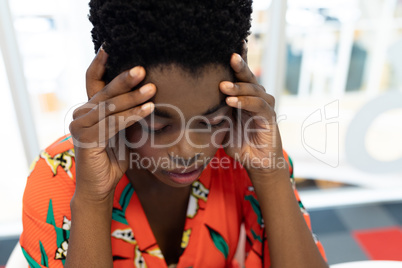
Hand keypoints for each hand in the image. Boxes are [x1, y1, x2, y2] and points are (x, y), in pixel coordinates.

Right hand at [69, 48, 155, 200]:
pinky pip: (113, 123)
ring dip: (133, 98)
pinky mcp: (85, 139)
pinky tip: (148, 109)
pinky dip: (131, 116)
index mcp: (89, 108)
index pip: (92, 80)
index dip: (100, 63)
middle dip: (125, 79)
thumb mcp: (122, 130)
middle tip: (143, 69)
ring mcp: (80, 126)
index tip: (110, 46)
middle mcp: (81, 113)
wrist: (99, 185)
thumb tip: (147, 93)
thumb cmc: (113, 156)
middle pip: (104, 91)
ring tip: (152, 89)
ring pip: (109, 107)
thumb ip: (126, 113)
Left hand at [220, 52, 284, 174]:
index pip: (240, 75)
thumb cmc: (238, 141)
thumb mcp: (223, 124)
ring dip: (238, 87)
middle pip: (248, 77)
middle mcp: (256, 97)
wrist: (255, 161)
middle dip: (239, 65)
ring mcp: (264, 105)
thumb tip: (193, 101)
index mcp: (244, 96)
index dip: (238, 60)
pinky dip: (245, 102)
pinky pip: (258, 105)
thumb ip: (215, 111)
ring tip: (223, 86)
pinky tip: (232, 102)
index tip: (231, 43)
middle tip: (230, 55)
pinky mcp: (269, 117)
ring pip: (253, 89)